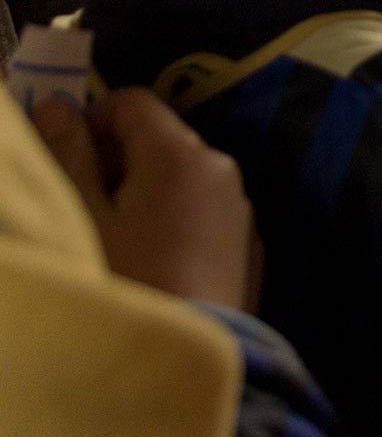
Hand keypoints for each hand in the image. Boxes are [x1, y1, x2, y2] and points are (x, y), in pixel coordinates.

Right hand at [32, 89, 254, 309]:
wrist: (188, 356)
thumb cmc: (125, 281)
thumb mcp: (81, 215)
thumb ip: (68, 154)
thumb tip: (56, 106)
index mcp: (182, 154)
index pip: (134, 103)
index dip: (92, 119)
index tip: (64, 155)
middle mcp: (221, 169)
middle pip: (161, 139)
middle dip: (115, 159)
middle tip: (79, 202)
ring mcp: (240, 209)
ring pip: (182, 178)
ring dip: (143, 191)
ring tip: (111, 237)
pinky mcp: (247, 246)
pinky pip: (201, 213)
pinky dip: (172, 219)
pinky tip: (149, 261)